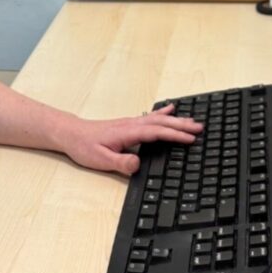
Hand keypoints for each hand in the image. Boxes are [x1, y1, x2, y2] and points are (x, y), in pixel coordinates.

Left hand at [61, 104, 203, 175]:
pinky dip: (163, 113)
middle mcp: (132, 124)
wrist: (71, 134)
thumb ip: (120, 163)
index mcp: (128, 133)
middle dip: (182, 125)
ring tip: (193, 121)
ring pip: (158, 119)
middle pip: (162, 123)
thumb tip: (137, 164)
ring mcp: (131, 123)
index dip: (175, 135)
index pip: (157, 133)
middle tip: (200, 128)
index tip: (191, 138)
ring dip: (177, 119)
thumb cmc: (84, 147)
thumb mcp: (100, 160)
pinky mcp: (129, 124)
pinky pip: (151, 117)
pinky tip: (171, 109)